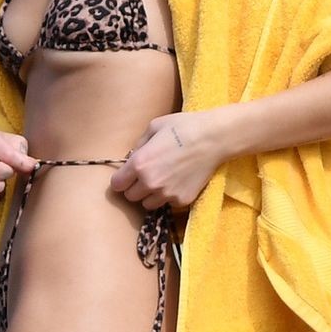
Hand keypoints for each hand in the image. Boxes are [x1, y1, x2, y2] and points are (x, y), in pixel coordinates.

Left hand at [110, 110, 225, 210]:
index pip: (117, 185)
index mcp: (139, 164)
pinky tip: (177, 181)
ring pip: (147, 204)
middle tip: (145, 176)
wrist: (213, 138)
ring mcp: (166, 194)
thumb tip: (132, 157)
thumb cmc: (183, 127)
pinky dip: (168, 196)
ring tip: (161, 180)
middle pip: (130, 197)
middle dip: (135, 187)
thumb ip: (139, 144)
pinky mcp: (182, 200)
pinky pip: (167, 204)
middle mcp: (150, 183)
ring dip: (150, 195)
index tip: (127, 176)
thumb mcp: (154, 127)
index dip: (121, 180)